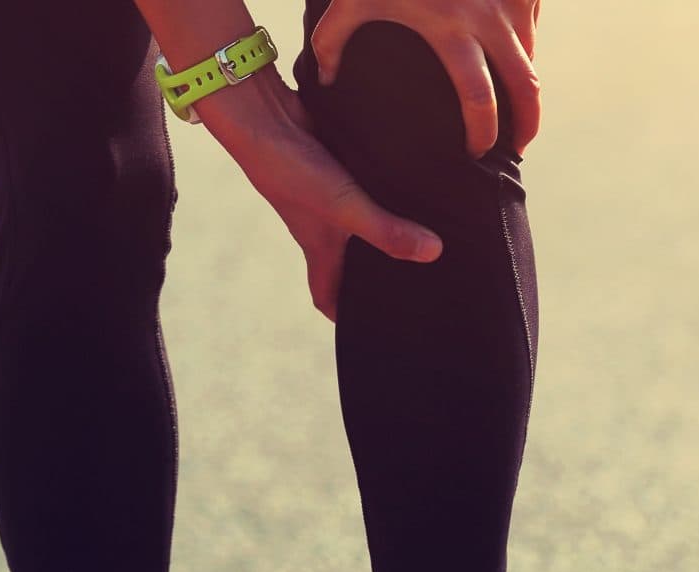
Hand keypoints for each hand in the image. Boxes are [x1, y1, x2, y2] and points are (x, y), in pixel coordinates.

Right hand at [196, 69, 443, 320]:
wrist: (264, 114)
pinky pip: (367, 188)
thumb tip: (434, 253)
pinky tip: (420, 188)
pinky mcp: (339, 168)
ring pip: (361, 224)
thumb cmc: (293, 171)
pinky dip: (388, 191)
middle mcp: (324, 227)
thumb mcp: (344, 207)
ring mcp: (330, 197)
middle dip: (376, 276)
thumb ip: (386, 230)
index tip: (373, 329)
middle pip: (350, 264)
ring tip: (432, 236)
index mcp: (319, 249)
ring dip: (388, 229)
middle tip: (419, 283)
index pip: (327, 296)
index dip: (345, 317)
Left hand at [311, 0, 541, 157]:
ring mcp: (512, 0)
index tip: (477, 151)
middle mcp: (490, 19)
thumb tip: (326, 79)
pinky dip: (523, 43)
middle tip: (519, 145)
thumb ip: (333, 40)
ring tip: (513, 104)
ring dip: (524, 82)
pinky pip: (530, 23)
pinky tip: (509, 56)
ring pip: (530, 54)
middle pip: (525, 86)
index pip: (478, 98)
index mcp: (452, 30)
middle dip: (528, 123)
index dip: (483, 132)